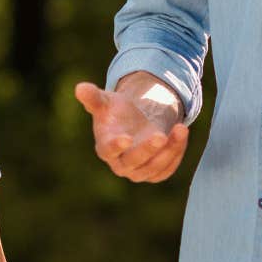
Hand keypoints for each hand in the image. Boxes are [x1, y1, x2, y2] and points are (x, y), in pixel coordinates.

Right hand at [75, 73, 189, 182]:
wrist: (135, 120)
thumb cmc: (116, 111)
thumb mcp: (105, 100)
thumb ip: (92, 96)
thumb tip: (80, 88)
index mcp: (105, 146)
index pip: (108, 150)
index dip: (116, 146)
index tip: (126, 138)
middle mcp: (120, 163)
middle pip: (133, 162)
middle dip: (148, 149)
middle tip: (160, 135)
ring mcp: (139, 171)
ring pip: (154, 167)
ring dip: (169, 150)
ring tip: (180, 128)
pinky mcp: (156, 173)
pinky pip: (168, 168)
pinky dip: (176, 152)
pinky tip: (181, 133)